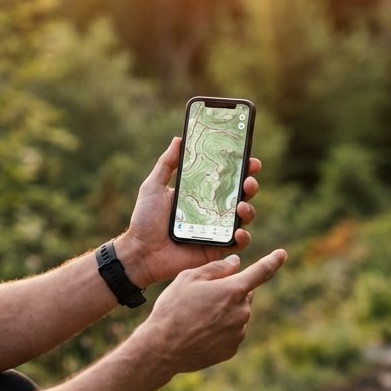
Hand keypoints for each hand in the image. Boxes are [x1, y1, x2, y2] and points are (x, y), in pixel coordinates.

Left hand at [118, 137, 261, 286]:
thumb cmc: (145, 220)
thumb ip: (166, 164)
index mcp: (201, 193)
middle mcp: (213, 209)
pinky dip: (243, 237)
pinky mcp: (218, 249)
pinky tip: (238, 231)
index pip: (226, 177)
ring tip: (241, 206)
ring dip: (249, 209)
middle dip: (250, 185)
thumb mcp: (153, 187)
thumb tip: (179, 139)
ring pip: (244, 217)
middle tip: (248, 181)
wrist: (141, 252)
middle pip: (240, 194)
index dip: (241, 167)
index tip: (249, 159)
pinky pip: (239, 243)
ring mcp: (218, 229)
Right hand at [139, 249, 287, 373]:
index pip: (261, 271)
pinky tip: (200, 332)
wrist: (162, 349)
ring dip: (224, 311)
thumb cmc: (173, 308)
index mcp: (233, 290)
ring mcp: (238, 333)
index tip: (282, 254)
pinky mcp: (232, 349)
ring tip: (196, 317)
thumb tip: (235, 263)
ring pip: (237, 314)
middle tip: (203, 296)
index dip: (273, 261)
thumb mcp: (188, 278)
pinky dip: (220, 329)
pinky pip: (231, 332)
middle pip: (244, 294)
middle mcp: (242, 312)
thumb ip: (215, 268)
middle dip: (230, 291)